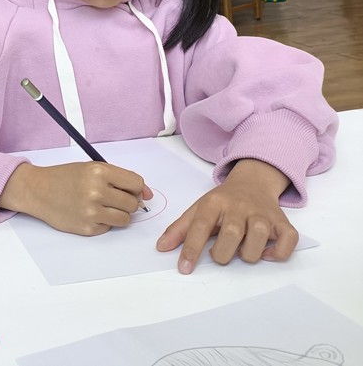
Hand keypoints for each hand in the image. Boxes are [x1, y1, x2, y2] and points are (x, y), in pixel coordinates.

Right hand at [0, 162, 150, 234]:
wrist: (38, 190)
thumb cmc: (66, 177)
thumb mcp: (92, 168)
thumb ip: (120, 178)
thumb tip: (147, 195)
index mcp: (99, 172)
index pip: (136, 183)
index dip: (135, 187)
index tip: (128, 189)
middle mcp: (96, 191)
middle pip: (133, 203)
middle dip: (127, 201)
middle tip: (111, 197)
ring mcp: (92, 211)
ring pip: (126, 219)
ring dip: (118, 213)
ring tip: (102, 206)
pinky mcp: (88, 228)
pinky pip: (109, 227)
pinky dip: (104, 222)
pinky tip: (89, 213)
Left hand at [157, 158, 296, 273]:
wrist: (252, 182)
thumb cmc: (223, 202)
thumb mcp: (198, 209)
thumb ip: (180, 229)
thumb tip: (161, 247)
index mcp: (215, 203)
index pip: (200, 226)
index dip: (191, 249)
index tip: (185, 268)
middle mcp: (240, 206)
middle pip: (231, 234)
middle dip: (223, 253)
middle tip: (221, 254)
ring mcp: (263, 213)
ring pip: (260, 236)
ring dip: (249, 253)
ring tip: (242, 249)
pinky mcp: (283, 222)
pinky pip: (288, 240)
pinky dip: (279, 252)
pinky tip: (266, 252)